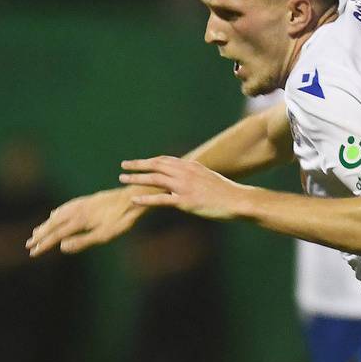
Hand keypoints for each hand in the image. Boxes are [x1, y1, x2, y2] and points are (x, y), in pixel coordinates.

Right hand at [27, 188, 144, 255]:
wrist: (132, 198)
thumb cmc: (121, 219)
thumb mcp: (104, 234)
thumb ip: (82, 241)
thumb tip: (61, 247)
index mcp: (78, 220)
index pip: (56, 235)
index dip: (43, 244)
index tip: (33, 253)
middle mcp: (76, 210)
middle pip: (53, 224)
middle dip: (40, 235)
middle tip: (28, 244)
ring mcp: (80, 204)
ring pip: (58, 215)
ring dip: (46, 224)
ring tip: (37, 231)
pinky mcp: (87, 201)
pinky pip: (65, 207)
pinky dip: (56, 213)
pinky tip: (55, 213)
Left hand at [117, 157, 252, 220]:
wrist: (238, 200)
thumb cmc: (226, 192)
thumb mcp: (210, 177)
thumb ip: (196, 174)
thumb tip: (189, 174)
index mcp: (191, 166)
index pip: (165, 160)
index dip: (150, 160)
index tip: (139, 162)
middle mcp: (185, 172)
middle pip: (156, 165)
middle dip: (138, 164)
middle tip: (124, 165)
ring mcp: (184, 186)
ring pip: (154, 179)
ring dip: (136, 178)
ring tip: (122, 179)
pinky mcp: (185, 201)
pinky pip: (160, 199)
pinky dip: (145, 199)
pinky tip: (133, 199)